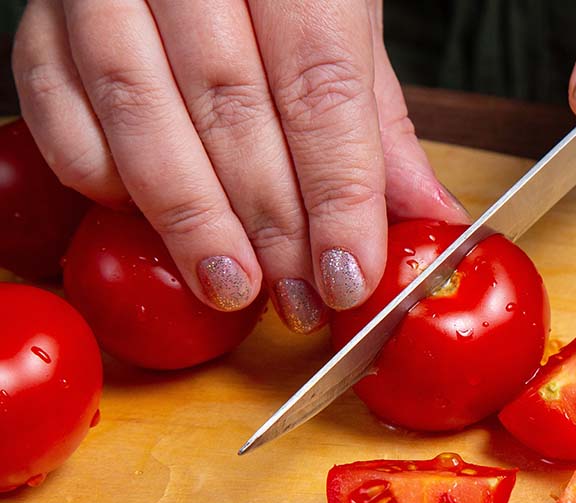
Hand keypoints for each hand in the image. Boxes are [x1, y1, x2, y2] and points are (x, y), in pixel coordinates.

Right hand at [12, 0, 467, 332]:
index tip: (348, 274)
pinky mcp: (41, 18)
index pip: (319, 85)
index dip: (337, 193)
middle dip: (270, 223)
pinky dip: (102, 177)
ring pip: (139, 111)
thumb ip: (376, 118)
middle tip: (299, 299)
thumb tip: (432, 216)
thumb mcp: (344, 23)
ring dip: (190, 219)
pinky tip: (150, 226)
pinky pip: (57, 106)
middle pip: (231, 107)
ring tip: (234, 287)